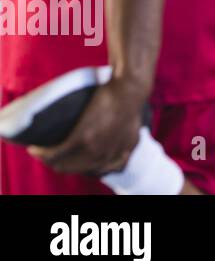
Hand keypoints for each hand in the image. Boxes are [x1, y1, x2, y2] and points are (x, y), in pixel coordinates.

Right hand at [27, 76, 147, 176]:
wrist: (129, 88)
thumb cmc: (130, 102)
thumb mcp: (134, 129)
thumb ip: (125, 145)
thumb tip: (121, 154)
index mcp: (121, 155)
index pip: (96, 171)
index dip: (80, 166)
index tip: (70, 157)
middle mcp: (107, 157)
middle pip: (77, 169)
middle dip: (61, 164)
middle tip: (51, 153)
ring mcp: (95, 149)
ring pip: (63, 165)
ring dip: (47, 160)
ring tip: (40, 151)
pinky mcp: (82, 138)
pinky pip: (55, 154)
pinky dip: (41, 153)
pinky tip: (35, 148)